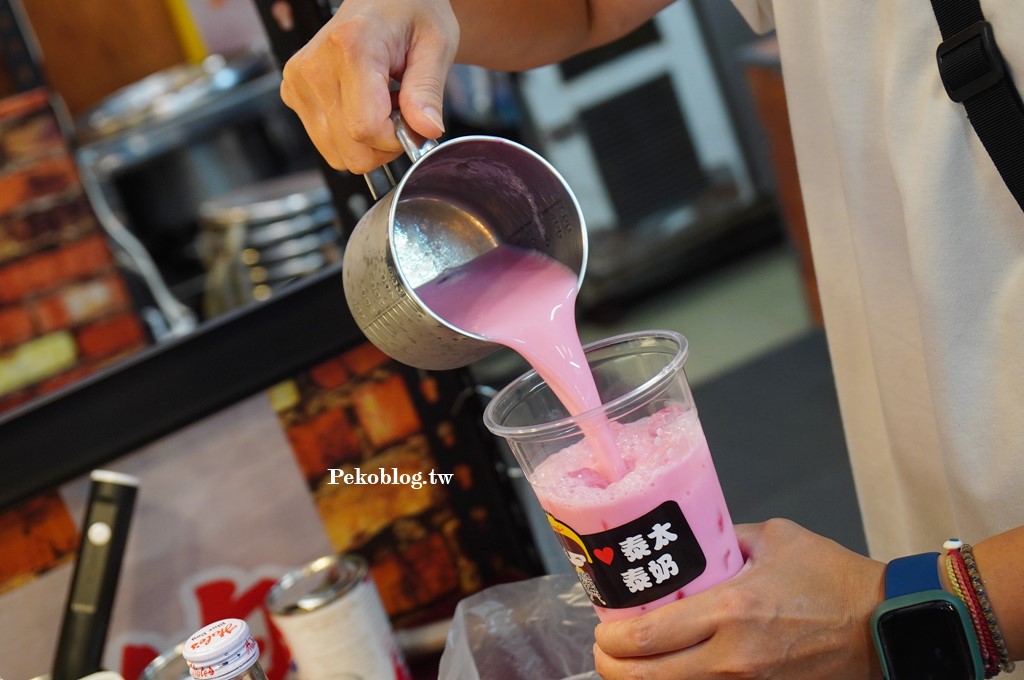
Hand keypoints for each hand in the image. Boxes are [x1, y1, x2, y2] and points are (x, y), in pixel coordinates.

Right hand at [280, 0, 456, 172]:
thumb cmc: (410, 12)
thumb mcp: (436, 44)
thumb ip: (428, 91)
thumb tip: (426, 131)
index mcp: (350, 47)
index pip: (365, 128)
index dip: (397, 139)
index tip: (413, 121)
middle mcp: (314, 66)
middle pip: (349, 149)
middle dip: (383, 144)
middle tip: (400, 110)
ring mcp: (298, 82)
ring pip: (336, 152)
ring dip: (366, 141)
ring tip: (382, 104)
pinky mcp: (293, 93)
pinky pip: (326, 142)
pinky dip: (349, 135)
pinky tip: (363, 104)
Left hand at [593, 518, 886, 678]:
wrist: (885, 626)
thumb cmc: (832, 579)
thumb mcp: (774, 538)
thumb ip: (725, 538)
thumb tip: (691, 539)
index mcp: (731, 610)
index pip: (646, 636)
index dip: (610, 640)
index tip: (602, 631)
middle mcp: (732, 658)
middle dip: (612, 669)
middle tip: (607, 653)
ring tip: (634, 666)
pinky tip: (672, 675)